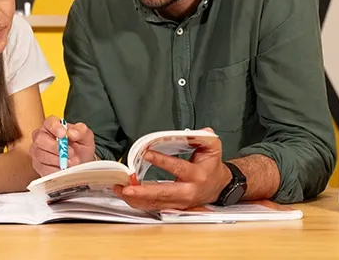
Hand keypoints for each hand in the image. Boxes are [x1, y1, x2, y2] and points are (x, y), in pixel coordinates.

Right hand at [29, 115, 95, 175]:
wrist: (81, 164)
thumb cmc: (81, 147)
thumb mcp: (86, 137)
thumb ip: (81, 131)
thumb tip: (72, 133)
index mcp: (52, 125)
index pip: (49, 122)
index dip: (55, 128)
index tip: (63, 134)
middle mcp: (42, 136)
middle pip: (40, 138)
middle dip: (55, 147)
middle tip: (70, 153)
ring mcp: (38, 151)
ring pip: (41, 154)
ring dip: (58, 160)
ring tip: (71, 162)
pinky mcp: (38, 165)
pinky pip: (43, 168)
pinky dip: (56, 169)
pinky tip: (64, 169)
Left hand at [113, 128, 231, 210]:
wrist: (219, 186)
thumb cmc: (211, 164)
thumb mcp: (212, 147)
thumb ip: (204, 137)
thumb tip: (195, 131)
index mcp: (197, 175)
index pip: (178, 168)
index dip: (162, 161)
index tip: (146, 154)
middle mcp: (188, 192)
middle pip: (164, 193)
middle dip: (144, 191)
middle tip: (127, 186)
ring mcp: (180, 202)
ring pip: (156, 203)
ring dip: (136, 198)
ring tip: (120, 190)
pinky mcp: (174, 207)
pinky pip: (154, 207)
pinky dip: (139, 203)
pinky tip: (126, 196)